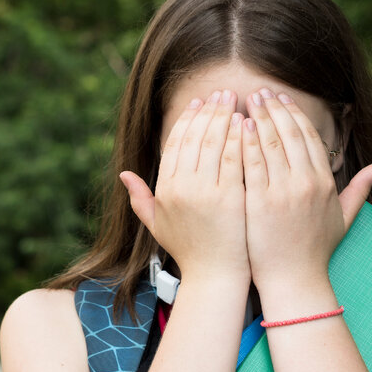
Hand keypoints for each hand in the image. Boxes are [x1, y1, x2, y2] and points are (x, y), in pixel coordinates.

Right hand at [120, 90, 249, 284]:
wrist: (215, 278)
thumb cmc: (190, 252)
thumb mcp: (158, 225)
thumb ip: (140, 199)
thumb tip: (124, 174)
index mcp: (164, 190)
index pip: (175, 144)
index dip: (187, 120)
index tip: (199, 103)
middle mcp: (181, 188)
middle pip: (195, 137)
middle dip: (209, 110)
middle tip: (222, 93)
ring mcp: (205, 193)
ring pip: (215, 142)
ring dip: (225, 116)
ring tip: (236, 100)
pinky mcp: (230, 198)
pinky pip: (235, 158)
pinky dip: (240, 137)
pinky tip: (248, 123)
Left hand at [242, 88, 371, 296]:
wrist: (294, 281)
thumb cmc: (316, 252)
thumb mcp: (344, 218)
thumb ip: (359, 189)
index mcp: (325, 183)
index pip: (310, 138)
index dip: (295, 115)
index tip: (282, 99)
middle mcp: (306, 183)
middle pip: (289, 134)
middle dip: (274, 109)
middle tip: (261, 92)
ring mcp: (283, 192)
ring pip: (270, 144)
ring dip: (258, 119)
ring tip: (246, 101)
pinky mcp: (260, 202)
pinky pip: (251, 164)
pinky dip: (244, 143)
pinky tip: (236, 127)